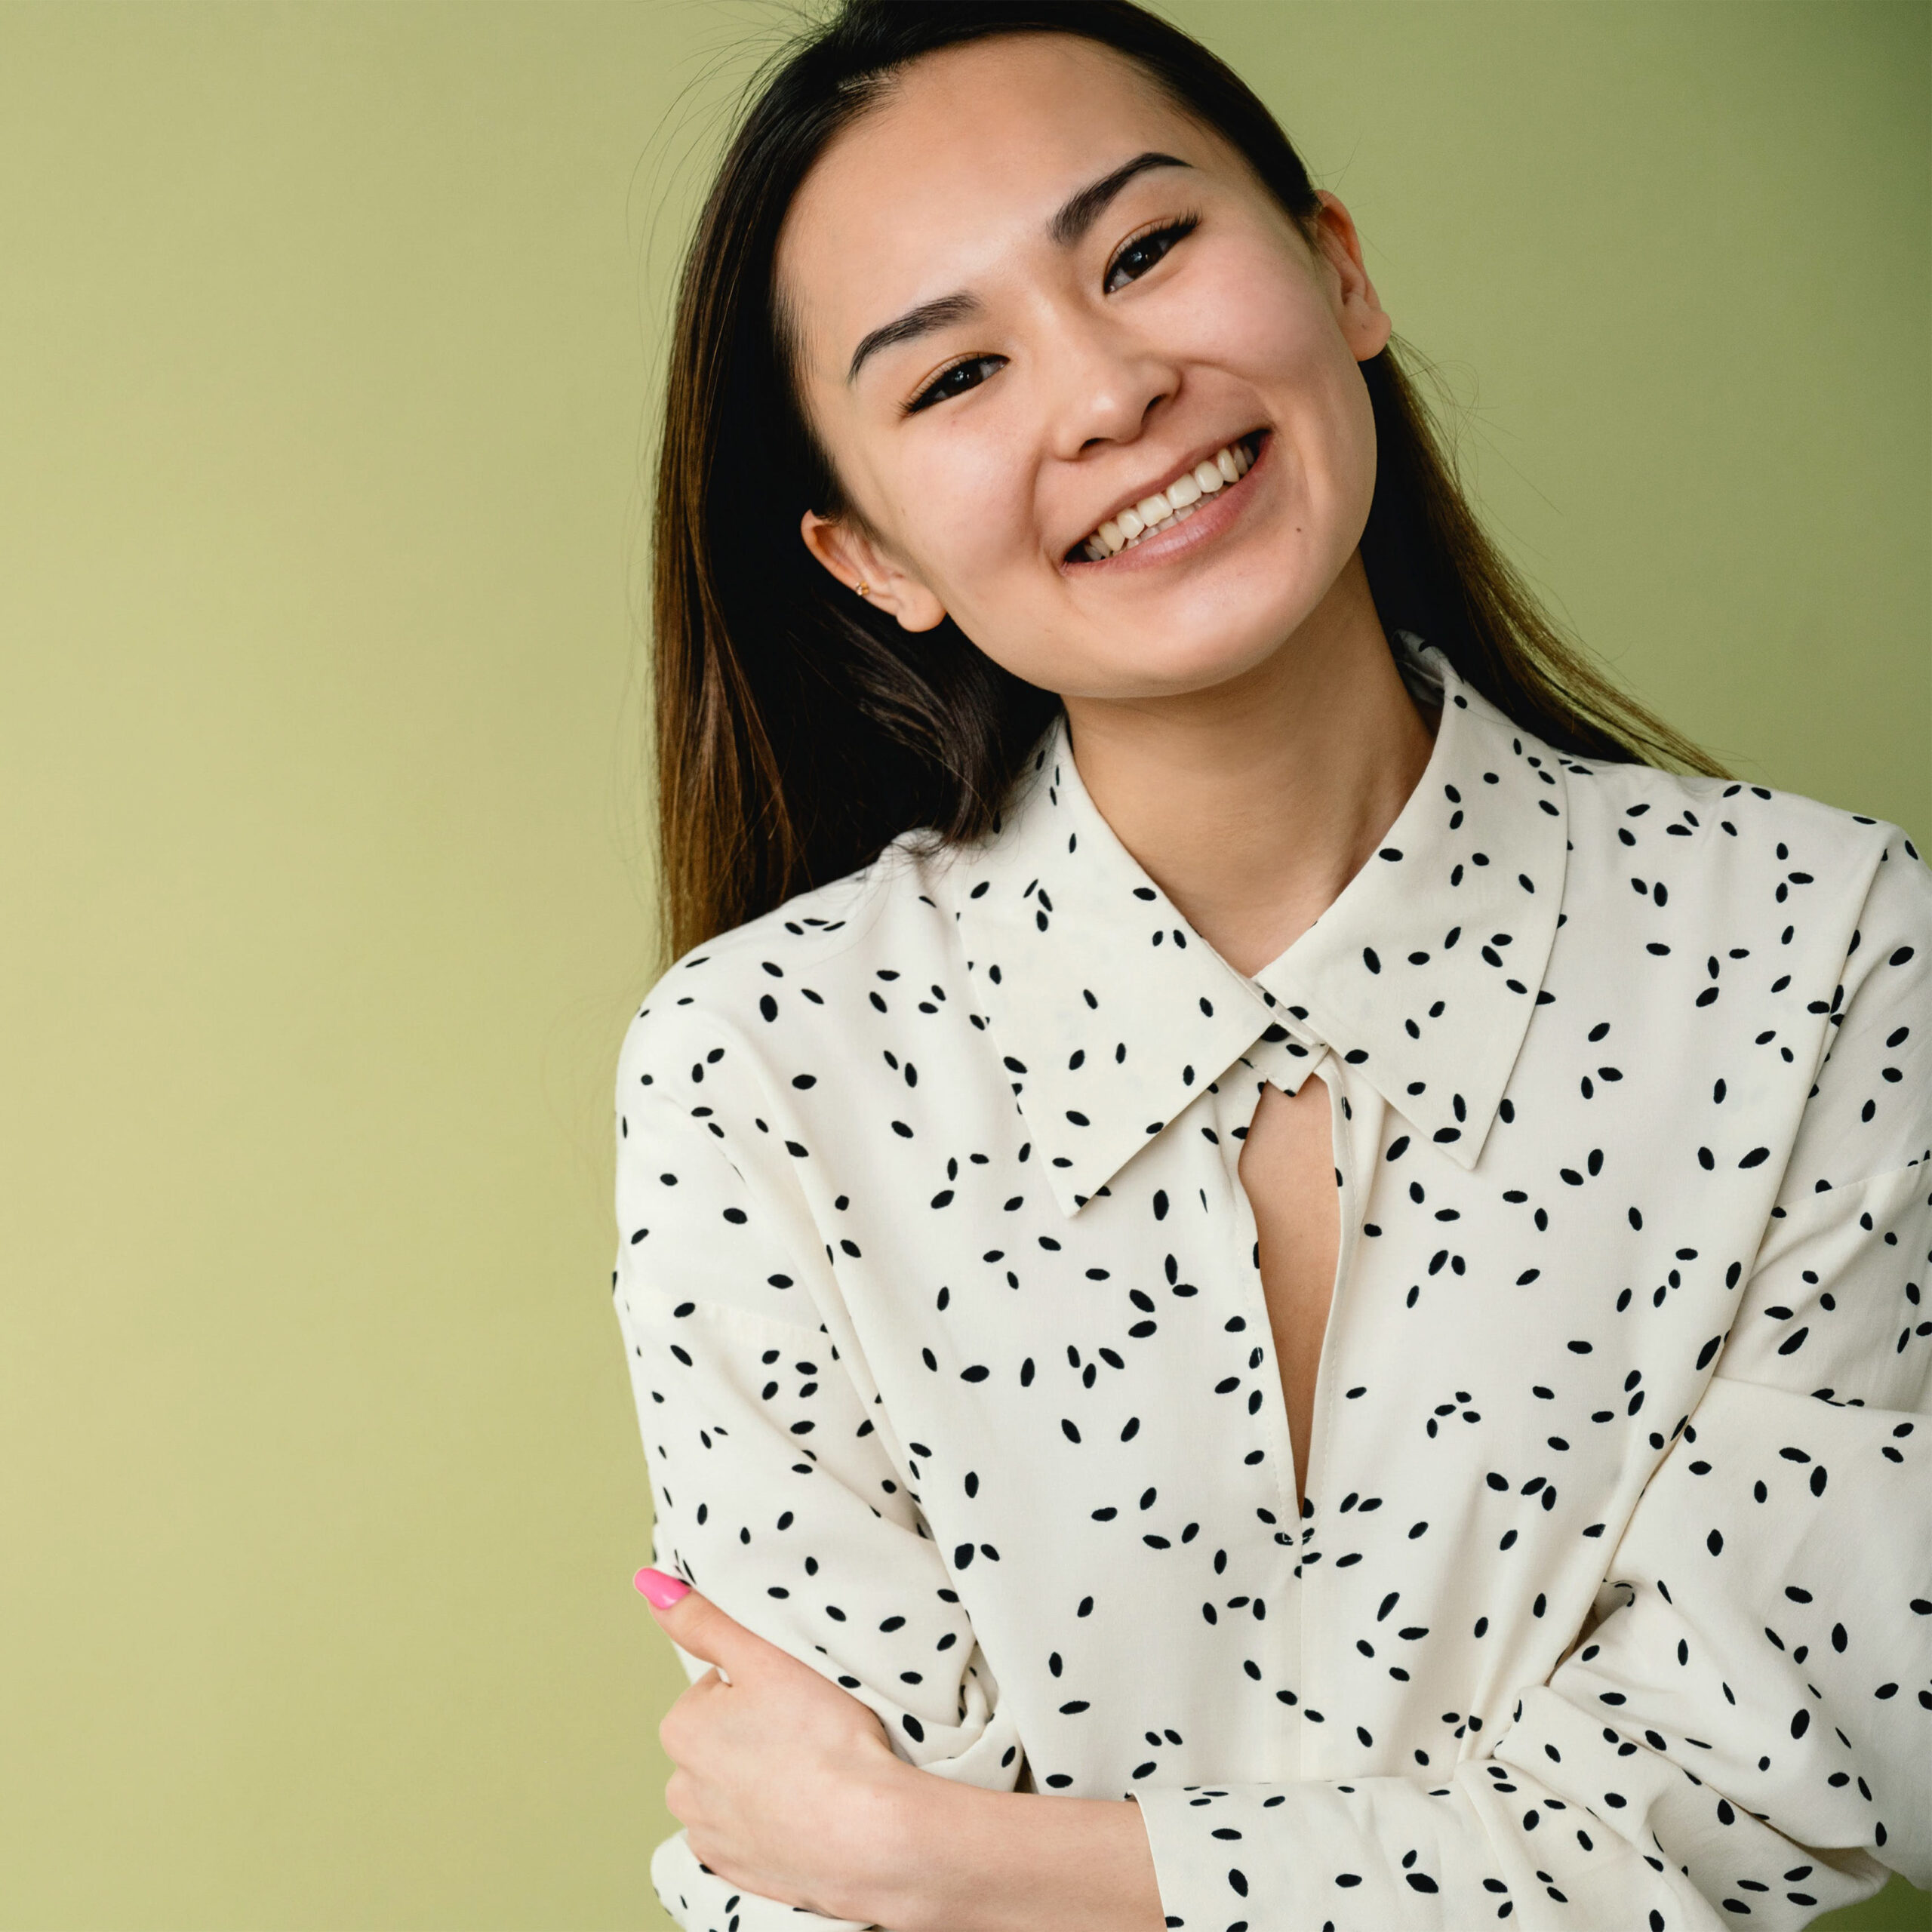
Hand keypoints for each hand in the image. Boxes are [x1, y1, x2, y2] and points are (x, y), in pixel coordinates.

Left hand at [634, 1566, 918, 1923]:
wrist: (869, 1833)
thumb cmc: (822, 1736)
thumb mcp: (765, 1656)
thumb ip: (705, 1620)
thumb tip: (650, 1584)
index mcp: (682, 1730)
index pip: (721, 1686)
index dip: (765, 1682)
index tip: (797, 1696)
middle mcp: (682, 1789)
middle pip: (725, 1738)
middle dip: (759, 1731)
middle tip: (810, 1731)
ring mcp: (711, 1838)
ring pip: (737, 1787)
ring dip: (765, 1779)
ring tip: (814, 1773)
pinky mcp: (741, 1875)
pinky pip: (751, 1835)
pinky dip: (775, 1823)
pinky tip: (808, 1812)